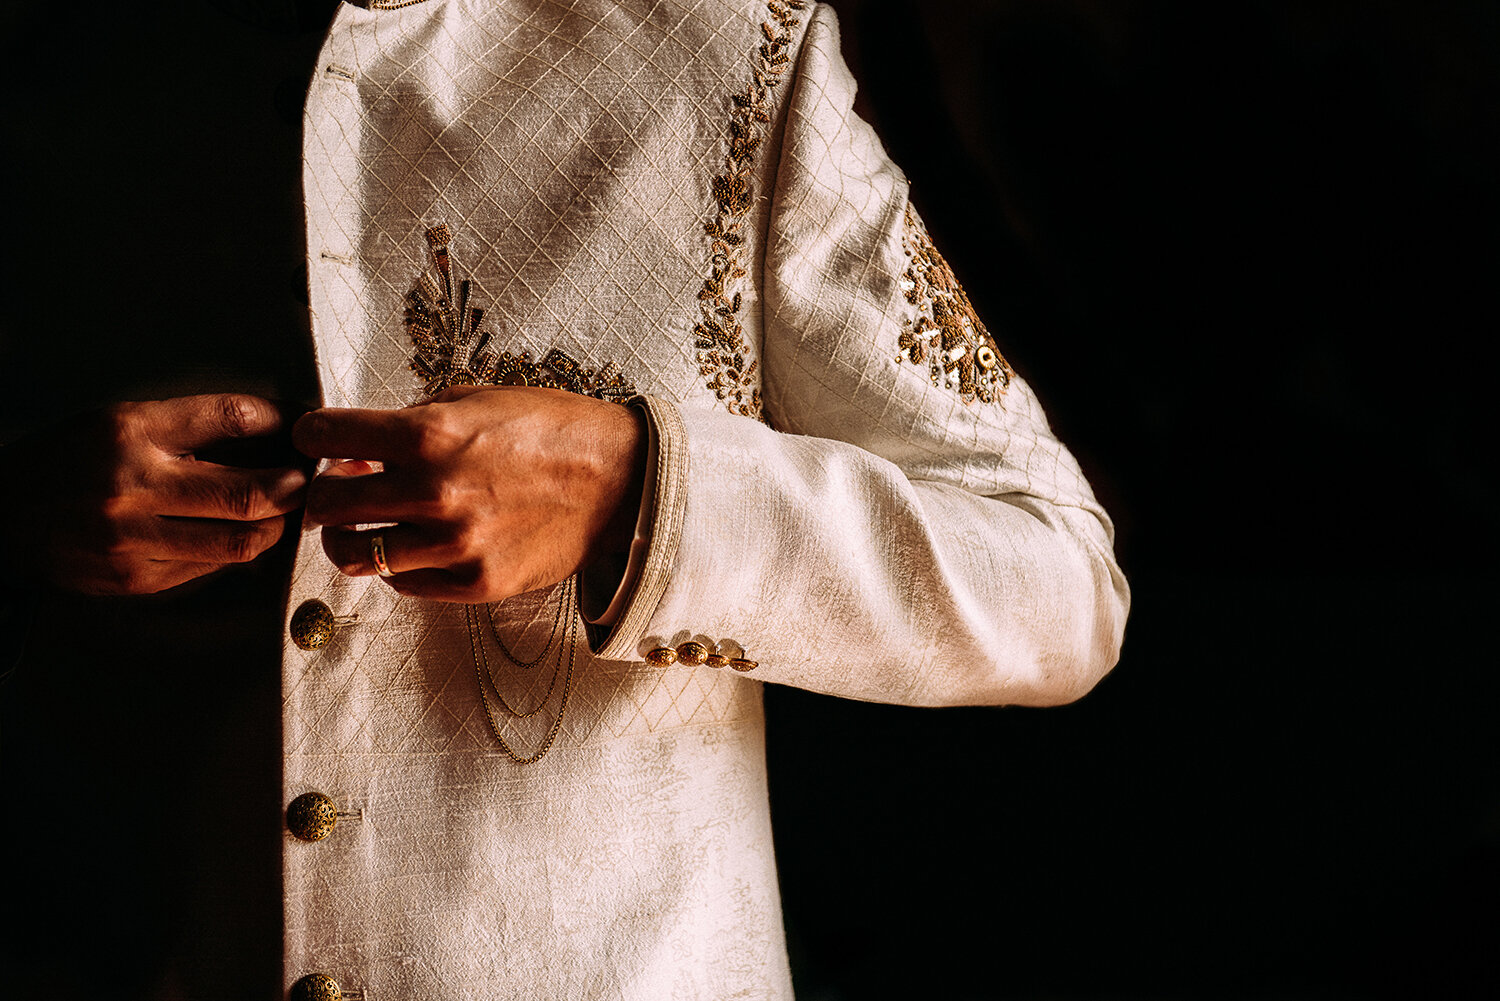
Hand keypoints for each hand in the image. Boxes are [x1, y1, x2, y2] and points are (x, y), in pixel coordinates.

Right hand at [0, 394, 308, 594]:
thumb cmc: (67, 460)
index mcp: (131, 431)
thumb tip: (268, 431)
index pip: (231, 418)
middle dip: (294, 488)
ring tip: (284, 513)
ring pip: (240, 540)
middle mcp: (134, 485)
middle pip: (249, 493)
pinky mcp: (135, 577)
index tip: (300, 426)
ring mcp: (134, 538)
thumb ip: (187, 427)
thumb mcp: (117, 422)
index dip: (279, 421)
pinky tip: (242, 536)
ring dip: (276, 528)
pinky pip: (210, 567)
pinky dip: (236, 550)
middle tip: (307, 481)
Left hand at [294, 386, 646, 602]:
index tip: (313, 441)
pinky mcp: (476, 582)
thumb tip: (363, 445)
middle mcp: (435, 491)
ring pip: (356, 556)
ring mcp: (455, 544)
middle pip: (327, 505)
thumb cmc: (551, 430)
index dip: (309, 436)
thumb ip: (414, 420)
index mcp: (430, 434)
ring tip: (359, 529)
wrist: (619, 479)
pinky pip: (406, 585)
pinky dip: (397, 567)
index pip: (326, 435)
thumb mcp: (478, 399)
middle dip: (319, 495)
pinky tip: (412, 546)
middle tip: (330, 492)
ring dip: (347, 539)